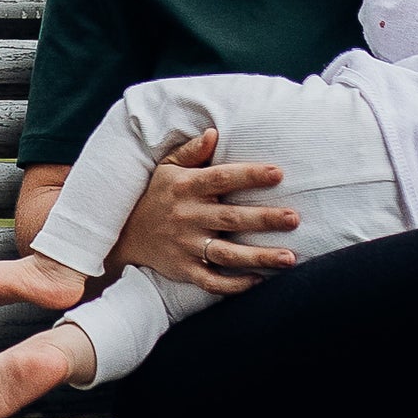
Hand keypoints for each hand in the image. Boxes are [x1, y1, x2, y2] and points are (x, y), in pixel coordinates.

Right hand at [113, 132, 300, 294]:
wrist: (123, 236)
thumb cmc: (155, 196)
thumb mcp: (166, 168)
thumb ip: (191, 151)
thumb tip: (214, 133)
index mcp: (185, 187)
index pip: (221, 178)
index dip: (249, 175)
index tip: (278, 173)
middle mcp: (187, 216)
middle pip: (230, 218)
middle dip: (264, 219)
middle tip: (294, 218)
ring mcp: (185, 246)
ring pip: (226, 254)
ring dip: (258, 256)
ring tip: (289, 257)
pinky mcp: (184, 269)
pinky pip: (211, 281)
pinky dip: (233, 285)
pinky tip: (258, 280)